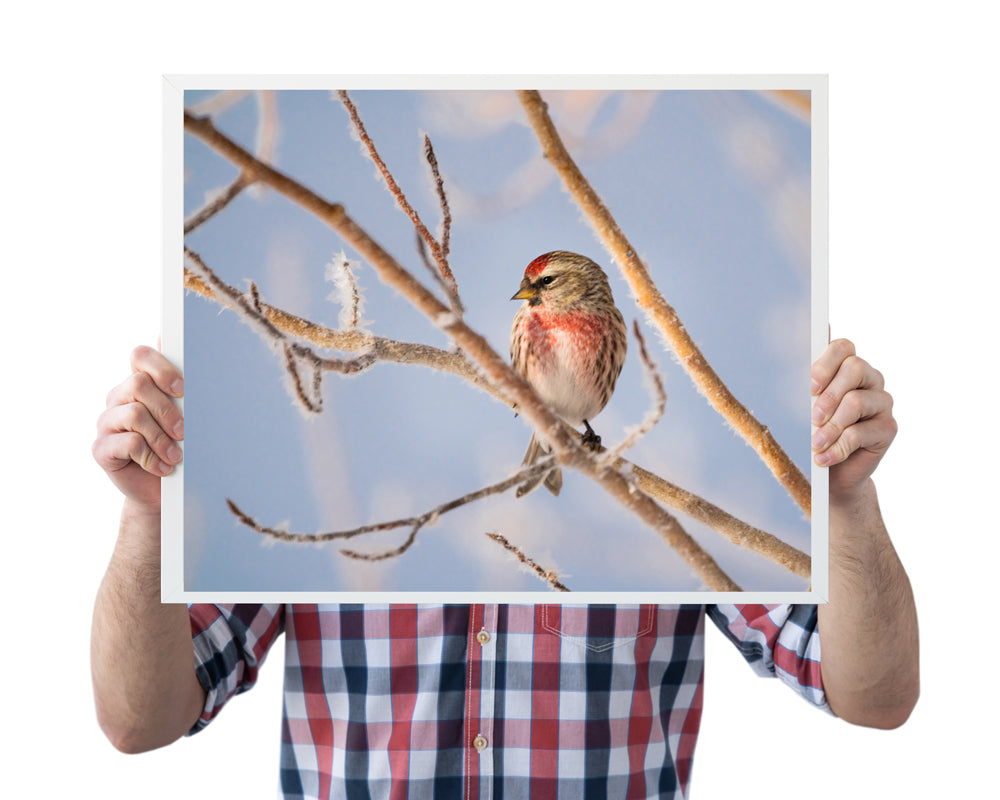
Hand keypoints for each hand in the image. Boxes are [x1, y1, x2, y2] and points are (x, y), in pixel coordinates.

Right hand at [92, 345, 184, 513]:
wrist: (163, 490)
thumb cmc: (178, 448)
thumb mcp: (186, 419)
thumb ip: (186, 393)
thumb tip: (201, 363)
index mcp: (139, 383)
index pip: (140, 356)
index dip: (161, 368)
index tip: (182, 389)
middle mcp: (119, 398)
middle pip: (137, 384)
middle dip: (167, 409)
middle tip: (184, 431)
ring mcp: (107, 422)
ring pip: (134, 414)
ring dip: (161, 437)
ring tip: (177, 456)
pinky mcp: (101, 448)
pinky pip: (128, 443)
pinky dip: (151, 457)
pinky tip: (163, 467)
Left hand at [810, 338, 896, 500]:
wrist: (830, 473)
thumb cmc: (812, 432)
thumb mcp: (802, 407)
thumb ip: (801, 382)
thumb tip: (790, 348)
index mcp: (846, 366)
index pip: (842, 347)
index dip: (824, 364)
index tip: (808, 388)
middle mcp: (869, 379)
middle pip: (855, 368)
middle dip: (828, 395)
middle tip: (811, 418)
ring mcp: (881, 402)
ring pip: (856, 401)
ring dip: (830, 426)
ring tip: (814, 444)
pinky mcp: (888, 428)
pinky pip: (861, 433)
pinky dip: (837, 447)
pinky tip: (823, 458)